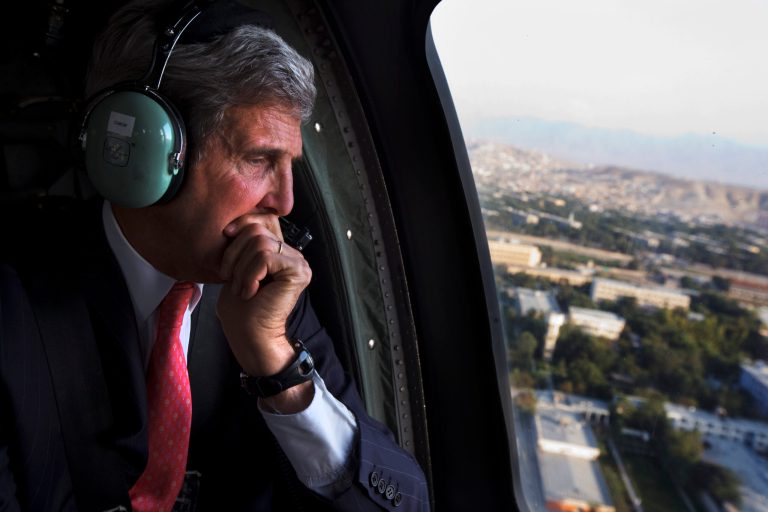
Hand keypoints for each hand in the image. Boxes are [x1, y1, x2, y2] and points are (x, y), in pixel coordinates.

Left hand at [216, 214, 311, 378]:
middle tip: (231, 278)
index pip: (265, 218)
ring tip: (242, 288)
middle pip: (257, 229)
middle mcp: (293, 254)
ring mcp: (298, 262)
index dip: (243, 221)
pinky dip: (250, 274)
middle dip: (235, 252)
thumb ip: (243, 244)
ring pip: (259, 243)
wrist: (250, 335)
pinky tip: (250, 292)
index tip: (226, 235)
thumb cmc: (240, 307)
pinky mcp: (298, 272)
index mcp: (280, 250)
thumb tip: (234, 224)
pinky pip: (266, 257)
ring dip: (241, 268)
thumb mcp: (236, 266)